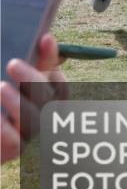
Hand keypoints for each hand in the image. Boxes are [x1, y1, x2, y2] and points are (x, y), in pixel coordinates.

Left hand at [1, 34, 66, 163]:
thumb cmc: (7, 101)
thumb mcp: (21, 78)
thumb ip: (39, 62)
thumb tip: (46, 38)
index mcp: (50, 97)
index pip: (60, 83)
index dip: (53, 65)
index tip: (43, 41)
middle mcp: (45, 116)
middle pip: (47, 98)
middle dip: (32, 79)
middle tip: (13, 62)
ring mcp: (30, 134)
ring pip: (34, 120)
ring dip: (18, 103)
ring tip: (0, 87)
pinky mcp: (14, 150)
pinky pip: (13, 142)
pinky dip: (3, 128)